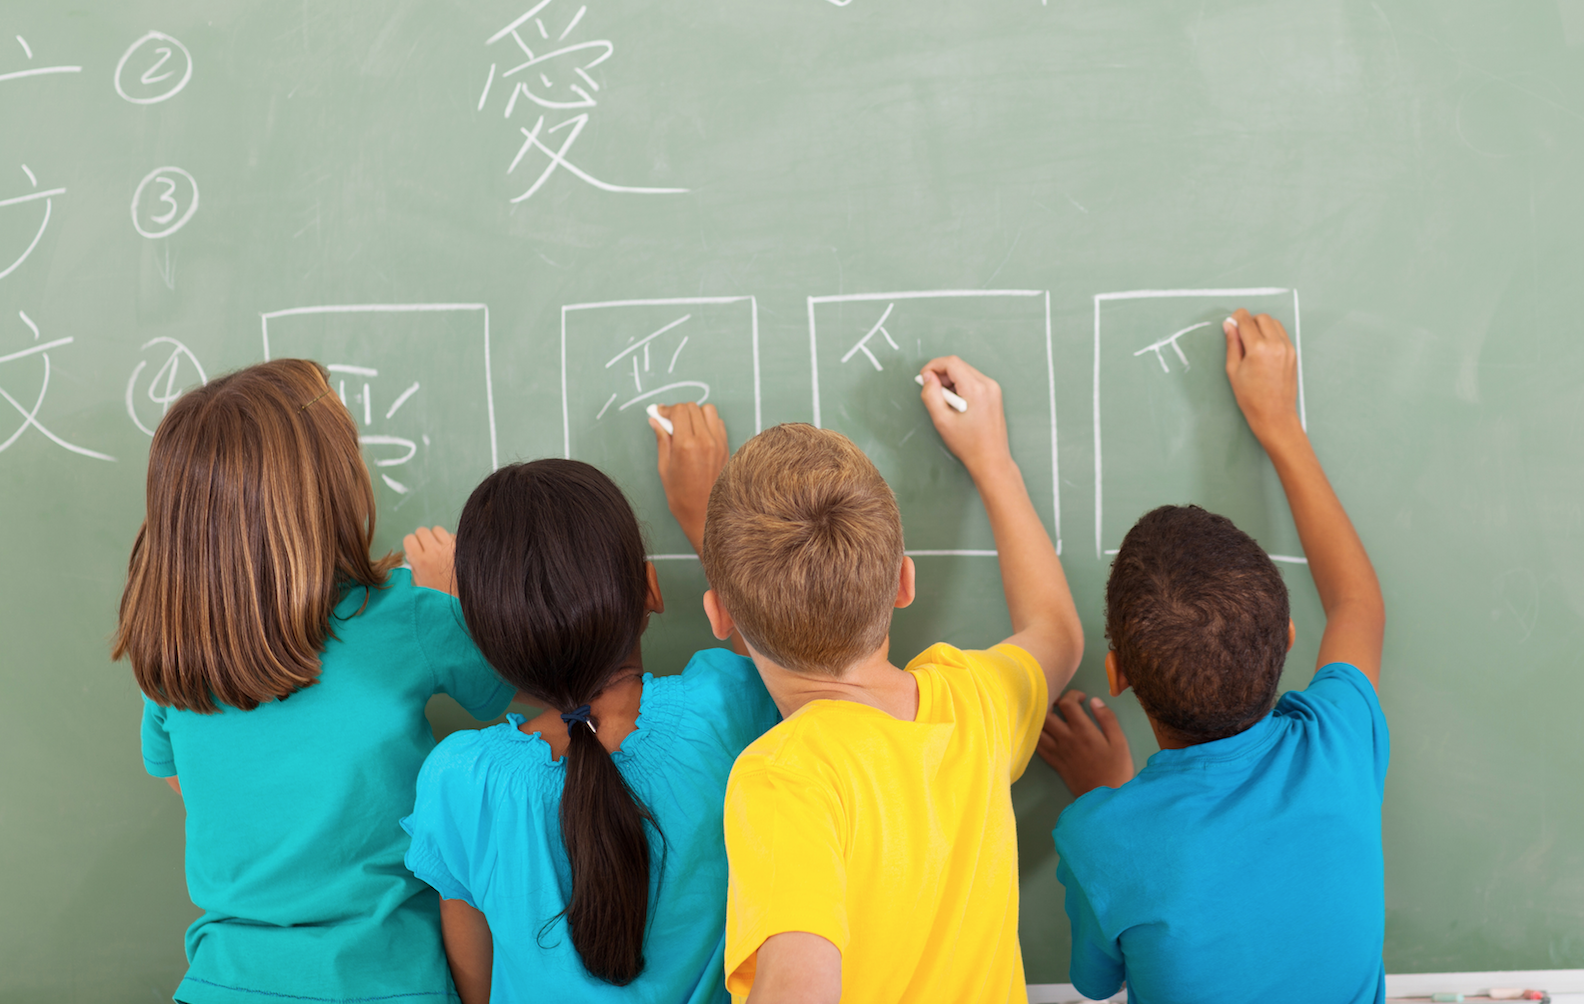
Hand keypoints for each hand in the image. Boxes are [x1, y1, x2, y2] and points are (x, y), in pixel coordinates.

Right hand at [404, 526, 456, 594]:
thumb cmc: (442, 594)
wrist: (466, 598)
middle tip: (427, 549)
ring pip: (437, 529)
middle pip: (422, 531)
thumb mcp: (422, 584)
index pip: (409, 539)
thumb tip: (410, 553)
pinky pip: (451, 535)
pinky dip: (450, 541)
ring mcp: (449, 547)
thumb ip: (414, 567)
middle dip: (422, 538)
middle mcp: (434, 551)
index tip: (415, 550)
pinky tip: (451, 552)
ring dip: (436, 537)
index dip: (411, 544)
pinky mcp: (462, 546)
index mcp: (422, 561)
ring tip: (439, 550)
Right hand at [651, 402, 728, 553]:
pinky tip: (699, 435)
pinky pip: (718, 424)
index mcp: (686, 445)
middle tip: (670, 421)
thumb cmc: (682, 497)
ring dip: (696, 414)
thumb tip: (656, 420)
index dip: (667, 409)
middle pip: (693, 407)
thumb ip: (662, 440)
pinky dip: (708, 423)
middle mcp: (705, 440)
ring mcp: (719, 443)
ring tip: (687, 427)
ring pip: (709, 410)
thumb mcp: (664, 468)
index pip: (679, 410)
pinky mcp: (726, 447)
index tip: (660, 413)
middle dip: (679, 410)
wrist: (705, 515)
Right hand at [917, 356, 1011, 480]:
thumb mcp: (942, 420)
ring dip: (951, 382)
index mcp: (976, 389)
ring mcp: (993, 389)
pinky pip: (973, 380)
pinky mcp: (994, 394)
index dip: (933, 366)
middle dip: (941, 375)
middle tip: (932, 393)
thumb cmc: (968, 444)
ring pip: (965, 372)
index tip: (923, 378)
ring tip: (946, 403)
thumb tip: (927, 377)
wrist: (991, 459)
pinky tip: (957, 404)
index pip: (951, 363)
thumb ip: (931, 395)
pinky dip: (961, 386)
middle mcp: (988, 384)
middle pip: (958, 366)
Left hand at [1037, 691, 1133, 797]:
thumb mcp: (1120, 742)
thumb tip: (1095, 700)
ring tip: (1053, 715)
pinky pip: (1038, 745)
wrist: (1104, 798)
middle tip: (1062, 704)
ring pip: (1039, 728)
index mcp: (1083, 731)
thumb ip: (1108, 719)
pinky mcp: (1053, 762)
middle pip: (1047, 713)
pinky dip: (1037, 734)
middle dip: (1052, 702)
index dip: (1072, 694)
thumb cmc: (1116, 769)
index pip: (1067, 703)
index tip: (1081, 698)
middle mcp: (1066, 739)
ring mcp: (1057, 751)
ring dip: (1043, 717)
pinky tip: (1045, 732)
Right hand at [1224, 309, 1302, 447]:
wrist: (1274, 414)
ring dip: (1262, 326)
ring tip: (1253, 342)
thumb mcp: (1233, 370)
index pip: (1246, 320)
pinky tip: (1263, 348)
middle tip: (1241, 334)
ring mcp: (1288, 348)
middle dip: (1250, 321)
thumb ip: (1232, 344)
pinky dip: (1272, 334)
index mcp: (1258, 349)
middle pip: (1262, 318)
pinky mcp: (1293, 353)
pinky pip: (1282, 334)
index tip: (1231, 322)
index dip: (1236, 318)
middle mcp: (1276, 344)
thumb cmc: (1250, 397)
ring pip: (1274, 323)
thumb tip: (1229, 326)